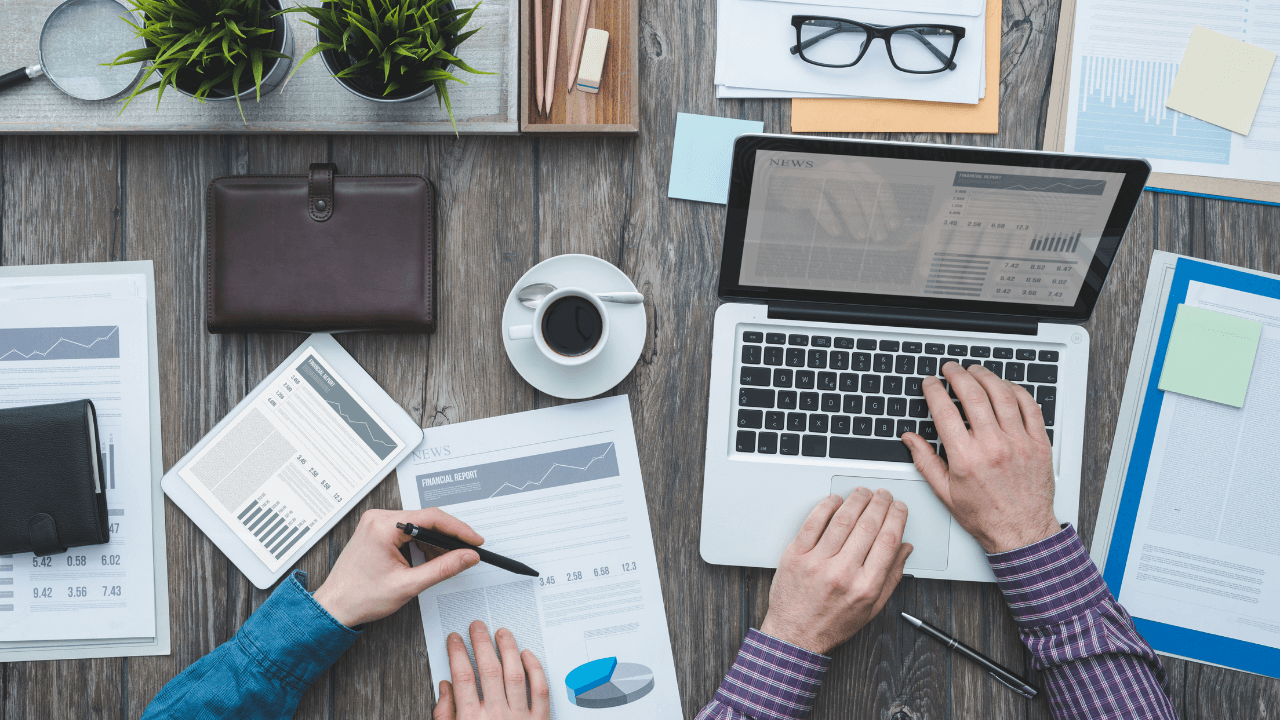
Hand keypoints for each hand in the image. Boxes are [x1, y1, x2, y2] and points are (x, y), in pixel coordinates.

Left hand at [312, 508, 482, 626]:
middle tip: (466, 553)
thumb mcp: (408, 585)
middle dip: (448, 538)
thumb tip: (467, 557)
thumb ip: (443, 568)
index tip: (475, 540)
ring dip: (434, 542)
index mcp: (383, 526)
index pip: (431, 518)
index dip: (458, 529)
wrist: (335, 606)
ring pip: (418, 525)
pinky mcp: (376, 530)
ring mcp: (376, 523)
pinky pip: (407, 531)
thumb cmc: (360, 597)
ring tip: (446, 561)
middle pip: (426, 519)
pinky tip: (427, 559)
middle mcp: (378, 518)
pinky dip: (421, 543)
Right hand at [434, 621, 549, 719]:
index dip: (457, 653)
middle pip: (488, 669)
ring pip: (514, 674)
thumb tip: (445, 688)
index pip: (462, 676)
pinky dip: (535, 669)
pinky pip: (540, 690)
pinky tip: (527, 655)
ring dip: (507, 649)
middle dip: (481, 643)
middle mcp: (495, 717)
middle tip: (477, 626)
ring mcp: (519, 719)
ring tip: (501, 633)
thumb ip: (445, 714)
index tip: (455, 639)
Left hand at [759, 488, 912, 654]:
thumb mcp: (872, 608)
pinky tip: (835, 500)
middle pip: (867, 526)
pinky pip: (812, 523)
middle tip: (884, 495)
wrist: (795, 635)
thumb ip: (892, 576)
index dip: (896, 518)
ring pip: (842, 520)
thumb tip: (905, 548)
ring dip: (856, 500)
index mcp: (865, 586)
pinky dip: (826, 507)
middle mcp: (842, 573)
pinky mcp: (795, 556)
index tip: (899, 508)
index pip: (888, 541)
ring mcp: (817, 563)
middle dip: (880, 504)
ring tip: (863, 493)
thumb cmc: (833, 623)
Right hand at [901, 362, 1059, 553]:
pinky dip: (1016, 391)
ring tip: (975, 371)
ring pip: (1002, 395)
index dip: (934, 390)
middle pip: (973, 395)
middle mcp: (993, 446)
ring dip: (986, 377)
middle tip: (951, 369)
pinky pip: (1029, 407)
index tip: (930, 383)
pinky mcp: (1038, 444)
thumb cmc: (985, 516)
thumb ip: (925, 461)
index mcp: (966, 458)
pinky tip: (1005, 387)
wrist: (1022, 532)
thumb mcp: (945, 492)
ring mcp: (1018, 443)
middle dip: (958, 375)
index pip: (945, 411)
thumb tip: (910, 439)